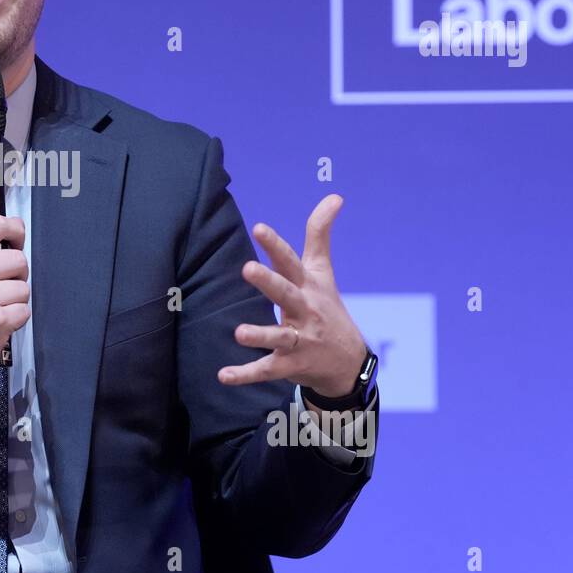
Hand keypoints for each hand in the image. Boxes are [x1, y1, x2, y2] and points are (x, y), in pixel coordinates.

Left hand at [217, 194, 366, 398]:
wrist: (348, 362)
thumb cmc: (327, 307)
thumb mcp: (323, 271)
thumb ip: (320, 234)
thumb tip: (335, 196)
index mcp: (307, 286)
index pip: (291, 262)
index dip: (275, 245)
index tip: (258, 227)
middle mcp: (304, 311)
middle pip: (286, 294)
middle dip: (269, 282)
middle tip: (247, 268)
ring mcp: (299, 340)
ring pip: (279, 336)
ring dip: (260, 335)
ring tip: (238, 332)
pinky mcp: (290, 365)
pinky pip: (267, 370)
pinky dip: (246, 374)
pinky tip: (223, 376)